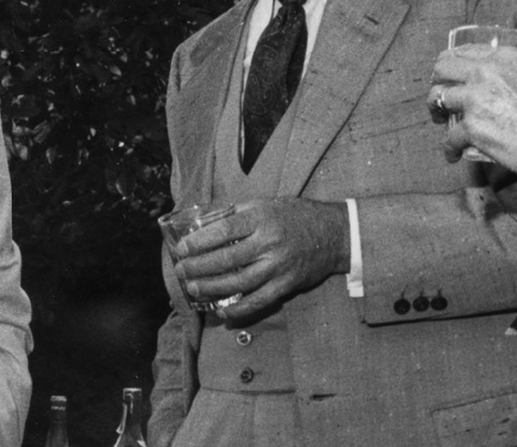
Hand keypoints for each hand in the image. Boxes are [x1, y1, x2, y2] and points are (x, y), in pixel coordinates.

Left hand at [172, 196, 347, 318]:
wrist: (334, 233)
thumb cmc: (295, 215)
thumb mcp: (265, 204)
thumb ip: (237, 213)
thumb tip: (203, 220)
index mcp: (261, 218)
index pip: (224, 230)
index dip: (200, 240)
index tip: (182, 248)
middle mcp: (269, 242)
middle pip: (228, 258)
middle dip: (199, 266)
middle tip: (181, 270)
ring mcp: (279, 266)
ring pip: (240, 282)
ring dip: (213, 288)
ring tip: (193, 288)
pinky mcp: (287, 284)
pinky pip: (259, 300)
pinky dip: (240, 309)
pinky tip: (223, 311)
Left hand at [429, 44, 516, 166]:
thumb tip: (508, 89)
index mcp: (505, 58)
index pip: (465, 52)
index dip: (453, 65)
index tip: (451, 75)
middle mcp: (486, 71)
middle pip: (443, 68)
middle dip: (439, 82)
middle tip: (443, 96)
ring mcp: (476, 98)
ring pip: (437, 98)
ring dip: (436, 111)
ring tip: (442, 121)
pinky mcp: (472, 126)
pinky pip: (449, 137)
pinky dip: (449, 148)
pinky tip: (453, 154)